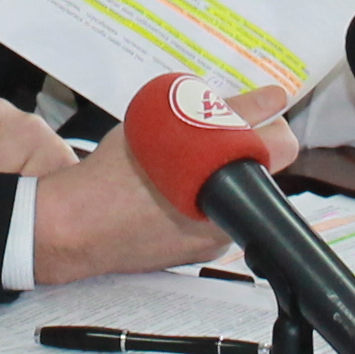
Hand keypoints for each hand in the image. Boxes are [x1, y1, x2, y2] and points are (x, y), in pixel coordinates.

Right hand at [29, 85, 296, 286]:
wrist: (76, 228)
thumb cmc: (110, 177)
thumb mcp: (161, 125)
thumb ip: (217, 111)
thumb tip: (269, 99)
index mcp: (221, 174)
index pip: (278, 141)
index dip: (269, 118)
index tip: (269, 103)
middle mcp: (227, 211)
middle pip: (267, 169)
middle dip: (255, 145)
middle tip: (230, 130)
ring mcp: (217, 239)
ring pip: (243, 194)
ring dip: (228, 174)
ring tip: (191, 161)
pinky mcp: (203, 254)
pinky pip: (220, 218)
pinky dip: (208, 200)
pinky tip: (178, 190)